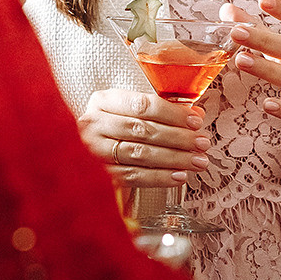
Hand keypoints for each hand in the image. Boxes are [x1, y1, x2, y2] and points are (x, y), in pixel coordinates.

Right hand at [78, 87, 210, 188]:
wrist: (78, 154)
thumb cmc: (113, 127)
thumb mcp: (130, 111)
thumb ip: (162, 111)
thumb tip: (195, 116)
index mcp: (103, 101)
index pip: (142, 104)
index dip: (173, 113)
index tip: (195, 121)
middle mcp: (94, 124)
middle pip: (143, 130)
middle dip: (178, 138)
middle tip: (201, 143)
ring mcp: (93, 151)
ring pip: (140, 154)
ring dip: (174, 159)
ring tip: (197, 161)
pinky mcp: (99, 175)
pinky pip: (134, 176)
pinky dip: (159, 177)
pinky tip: (178, 176)